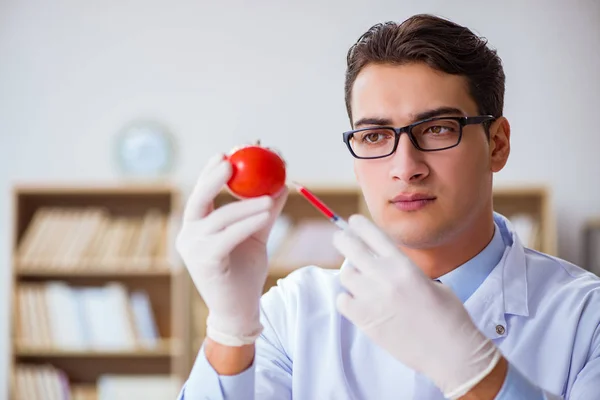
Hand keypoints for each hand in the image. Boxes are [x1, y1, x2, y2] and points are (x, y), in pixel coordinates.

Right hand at [176, 153, 287, 346]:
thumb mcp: (256, 235)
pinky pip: (228, 236)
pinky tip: (265, 212)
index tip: (227, 154)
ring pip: (219, 218)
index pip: (201, 194)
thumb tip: (281, 184)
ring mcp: (193, 250)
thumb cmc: (245, 271)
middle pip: (197, 200)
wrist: (240, 309)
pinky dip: (247, 222)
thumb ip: (264, 211)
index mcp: (197, 227)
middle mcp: (189, 236)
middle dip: (212, 178)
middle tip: (230, 160)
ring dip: (244, 204)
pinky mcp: (205, 263)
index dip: (211, 172)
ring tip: (268, 196)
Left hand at [332, 214, 501, 399]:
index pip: (373, 234)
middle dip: (342, 240)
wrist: (451, 352)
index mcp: (403, 265)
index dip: (359, 225)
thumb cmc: (449, 316)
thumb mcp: (430, 282)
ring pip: (345, 274)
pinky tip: (358, 302)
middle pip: (350, 247)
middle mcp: (384, 276)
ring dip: (350, 274)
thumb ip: (404, 272)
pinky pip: (343, 300)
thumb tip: (385, 268)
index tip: (352, 223)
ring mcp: (372, 298)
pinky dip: (347, 299)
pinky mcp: (364, 319)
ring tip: (359, 280)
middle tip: (340, 240)